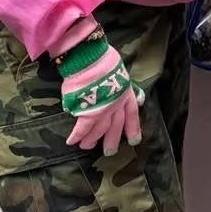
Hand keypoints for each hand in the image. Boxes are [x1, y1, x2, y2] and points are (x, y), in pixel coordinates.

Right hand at [58, 38, 144, 155]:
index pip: (132, 114)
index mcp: (126, 94)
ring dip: (92, 139)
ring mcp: (103, 110)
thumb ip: (127, 87)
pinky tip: (72, 141)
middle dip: (112, 139)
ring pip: (100, 129)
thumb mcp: (122, 72)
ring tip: (86, 147)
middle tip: (110, 152)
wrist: (92, 59)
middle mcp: (117, 104)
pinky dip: (77, 135)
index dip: (133, 127)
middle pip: (116, 126)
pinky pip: (82, 128)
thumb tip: (138, 98)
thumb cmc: (104, 61)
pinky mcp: (88, 112)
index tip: (135, 140)